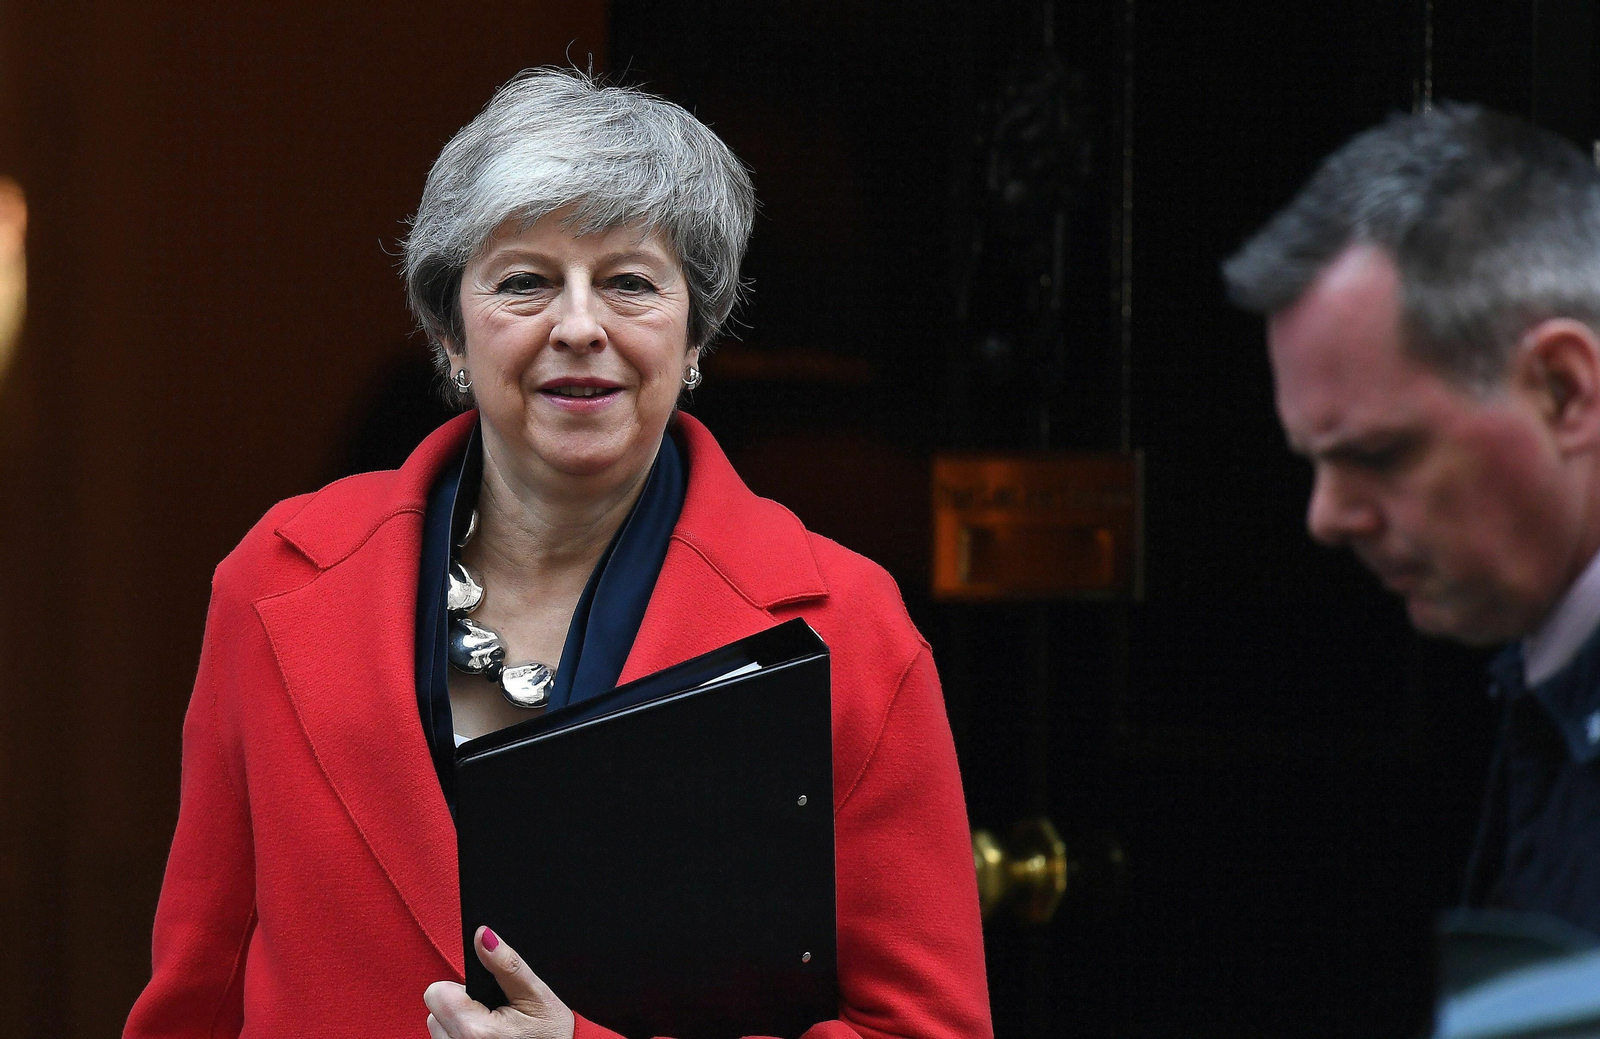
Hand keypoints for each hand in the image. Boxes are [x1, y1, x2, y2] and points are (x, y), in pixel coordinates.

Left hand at [424, 926, 575, 1038]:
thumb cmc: (552, 1036)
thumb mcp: (536, 995)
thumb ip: (507, 964)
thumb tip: (483, 936)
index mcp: (474, 1030)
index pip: (436, 993)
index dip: (459, 988)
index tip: (484, 996)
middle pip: (435, 1012)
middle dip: (459, 1007)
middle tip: (494, 1013)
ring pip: (439, 1030)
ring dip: (459, 1025)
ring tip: (492, 1029)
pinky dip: (461, 1038)